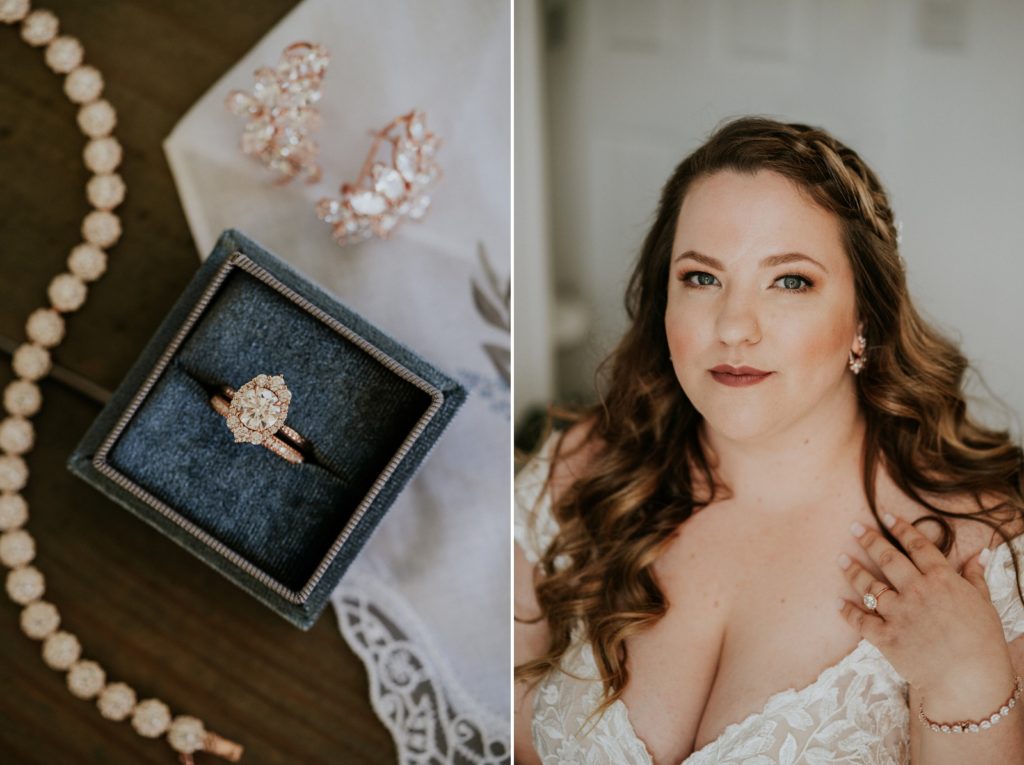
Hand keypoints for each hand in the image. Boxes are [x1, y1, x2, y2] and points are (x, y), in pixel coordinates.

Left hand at [836, 513, 1013, 695]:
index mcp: (942, 580)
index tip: (886, 516)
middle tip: (854, 527)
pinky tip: (839, 602)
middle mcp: (917, 591)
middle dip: (869, 540)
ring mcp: (899, 613)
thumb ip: (975, 577)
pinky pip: (861, 620)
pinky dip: (848, 611)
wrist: (970, 681)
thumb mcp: (984, 604)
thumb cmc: (983, 643)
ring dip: (853, 571)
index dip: (901, 529)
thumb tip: (980, 554)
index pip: (918, 546)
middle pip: (888, 559)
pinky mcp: (887, 637)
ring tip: (841, 559)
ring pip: (870, 586)